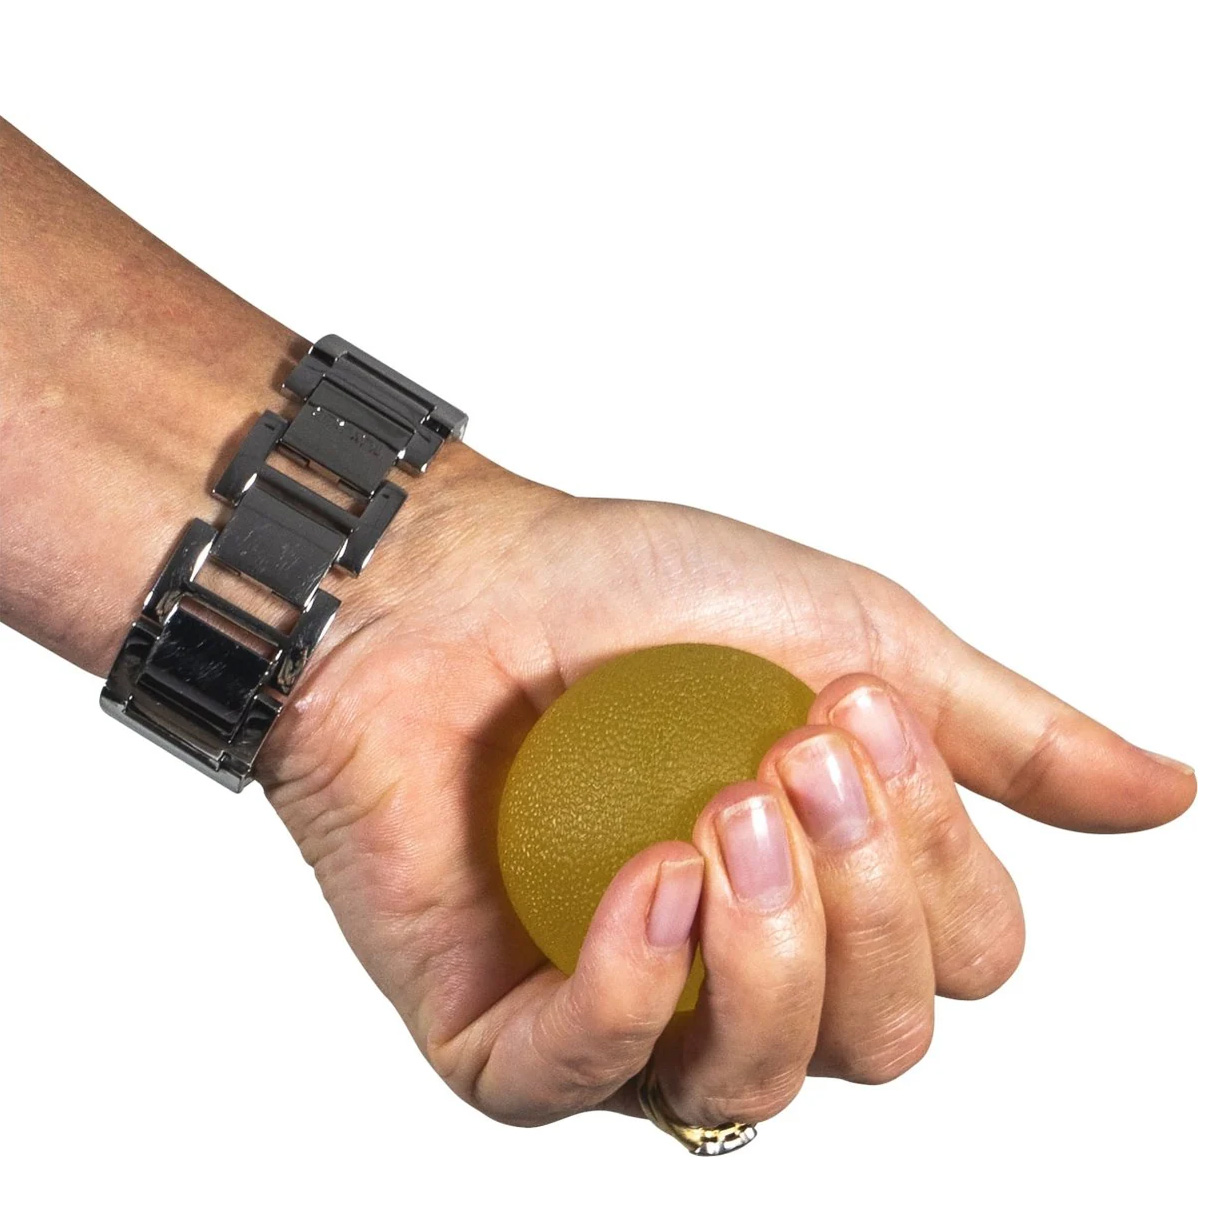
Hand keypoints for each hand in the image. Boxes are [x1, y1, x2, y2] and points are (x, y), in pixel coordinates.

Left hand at [260, 443, 1195, 1128]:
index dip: (938, 858)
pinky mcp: (501, 1030)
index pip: (963, 958)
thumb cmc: (636, 598)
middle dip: (861, 906)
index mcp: (833, 886)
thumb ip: (998, 735)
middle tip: (786, 757)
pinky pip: (586, 1082)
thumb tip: (1165, 795)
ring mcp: (624, 1008)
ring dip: (769, 950)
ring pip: (754, 1084)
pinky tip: (648, 878)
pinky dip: (631, 984)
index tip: (853, 715)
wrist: (453, 582)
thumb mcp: (851, 637)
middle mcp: (741, 966)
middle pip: (878, 1042)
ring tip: (719, 812)